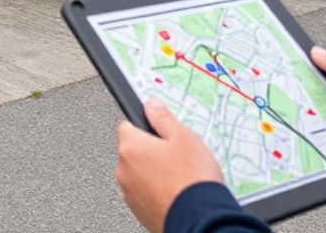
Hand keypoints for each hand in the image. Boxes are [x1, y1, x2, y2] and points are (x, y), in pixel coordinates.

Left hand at [116, 98, 223, 232]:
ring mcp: (130, 193)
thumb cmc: (192, 180)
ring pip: (139, 173)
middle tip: (174, 153)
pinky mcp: (139, 211)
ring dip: (153, 171)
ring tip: (178, 175)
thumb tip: (151, 105)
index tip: (157, 129)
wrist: (201, 220)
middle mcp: (125, 170)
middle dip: (150, 150)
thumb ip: (163, 117)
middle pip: (133, 151)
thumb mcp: (183, 136)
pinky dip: (156, 190)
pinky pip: (144, 193)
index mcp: (131, 147)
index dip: (144, 125)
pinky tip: (176, 190)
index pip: (126, 125)